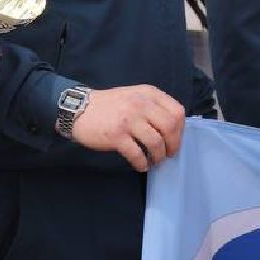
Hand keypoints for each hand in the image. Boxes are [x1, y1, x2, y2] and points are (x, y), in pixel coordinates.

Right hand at [68, 85, 184, 172]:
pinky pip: (137, 154)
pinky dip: (142, 163)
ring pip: (156, 143)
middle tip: (168, 154)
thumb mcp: (134, 95)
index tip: (175, 139)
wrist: (79, 109)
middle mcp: (141, 104)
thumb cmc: (109, 105)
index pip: (177, 111)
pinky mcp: (117, 135)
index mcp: (148, 93)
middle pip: (170, 127)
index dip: (180, 130)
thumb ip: (152, 105)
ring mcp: (129, 119)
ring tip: (154, 160)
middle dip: (173, 145)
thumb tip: (172, 127)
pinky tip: (141, 165)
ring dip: (158, 156)